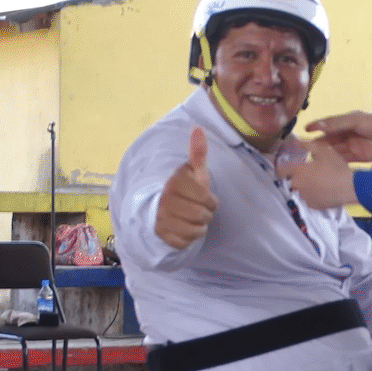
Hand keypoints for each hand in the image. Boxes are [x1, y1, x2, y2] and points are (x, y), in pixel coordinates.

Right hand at [156, 128, 218, 249]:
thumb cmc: (186, 191)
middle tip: (197, 210)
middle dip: (205, 215)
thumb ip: (198, 153)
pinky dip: (189, 239)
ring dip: (199, 227)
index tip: (204, 198)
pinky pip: (186, 242)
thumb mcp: (194, 172)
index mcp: (175, 182)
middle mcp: (165, 199)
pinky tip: (183, 230)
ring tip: (191, 219)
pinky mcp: (161, 235)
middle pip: (203, 215)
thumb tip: (198, 128)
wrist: (161, 211)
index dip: (210, 201)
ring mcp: (161, 218)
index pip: (205, 197)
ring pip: (196, 230)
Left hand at [278, 140, 357, 209]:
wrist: (350, 187)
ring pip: (300, 191)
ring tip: (316, 182)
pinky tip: (321, 191)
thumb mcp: (323, 151)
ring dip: (304, 186)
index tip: (286, 165)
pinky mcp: (313, 206)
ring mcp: (305, 197)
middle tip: (307, 172)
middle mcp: (297, 185)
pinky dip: (312, 195)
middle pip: (290, 181)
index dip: (281, 167)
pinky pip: (308, 199)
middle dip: (296, 177)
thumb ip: (307, 145)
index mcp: (297, 171)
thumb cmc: (336, 167)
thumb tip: (295, 142)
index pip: (280, 170)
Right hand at [306, 112, 371, 162]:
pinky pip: (342, 160)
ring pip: (334, 150)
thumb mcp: (355, 121)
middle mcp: (346, 134)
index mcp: (345, 122)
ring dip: (324, 155)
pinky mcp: (356, 157)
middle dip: (317, 144)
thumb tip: (320, 126)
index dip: (316, 128)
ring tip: (311, 160)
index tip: (304, 131)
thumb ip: (338, 123)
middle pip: (329, 140)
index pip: (327, 125)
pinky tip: (325, 167)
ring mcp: (351, 146)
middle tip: (304, 150)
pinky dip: (334, 162)